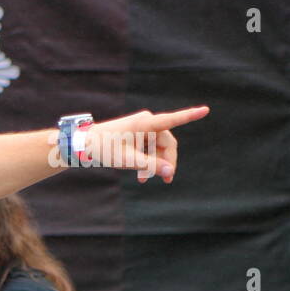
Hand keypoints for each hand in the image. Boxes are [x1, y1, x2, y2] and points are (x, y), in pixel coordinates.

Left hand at [79, 106, 209, 182]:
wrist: (83, 144)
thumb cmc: (104, 149)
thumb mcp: (129, 160)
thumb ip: (151, 166)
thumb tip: (170, 171)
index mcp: (145, 123)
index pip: (173, 120)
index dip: (190, 116)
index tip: (206, 110)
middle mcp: (145, 122)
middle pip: (166, 142)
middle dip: (167, 161)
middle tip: (166, 181)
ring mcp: (140, 126)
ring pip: (156, 147)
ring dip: (154, 163)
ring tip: (143, 180)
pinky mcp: (135, 133)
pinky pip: (147, 146)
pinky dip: (146, 159)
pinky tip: (140, 175)